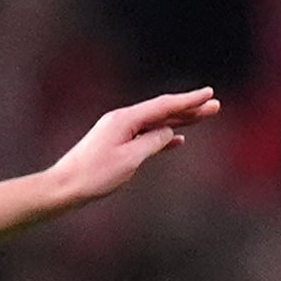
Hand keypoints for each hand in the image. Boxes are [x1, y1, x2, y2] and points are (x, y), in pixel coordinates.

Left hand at [44, 89, 220, 203]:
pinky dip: (163, 136)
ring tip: (202, 117)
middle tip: (215, 105)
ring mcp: (119, 131)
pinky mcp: (116, 144)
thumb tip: (169, 133)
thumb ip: (153, 143)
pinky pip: (145, 136)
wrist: (65, 187)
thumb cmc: (94, 175)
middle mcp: (122, 120)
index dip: (188, 101)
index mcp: (125, 119)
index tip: (209, 94)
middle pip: (162, 111)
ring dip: (179, 121)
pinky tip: (177, 139)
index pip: (163, 106)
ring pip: (155, 123)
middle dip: (189, 109)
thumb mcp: (130, 160)